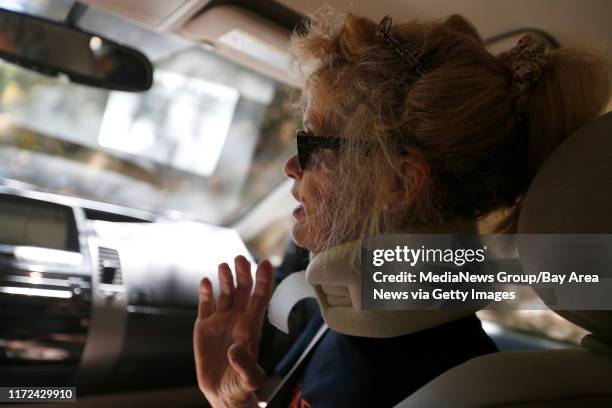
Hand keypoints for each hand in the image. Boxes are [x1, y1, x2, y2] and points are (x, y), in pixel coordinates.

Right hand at [194, 256, 273, 407]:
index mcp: (252, 326)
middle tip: (240, 259)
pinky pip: (205, 305)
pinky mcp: (204, 326)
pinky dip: (205, 292)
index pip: (260, 297)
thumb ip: (246, 364)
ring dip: (225, 279)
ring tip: (223, 266)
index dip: (264, 280)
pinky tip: (205, 281)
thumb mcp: (250, 379)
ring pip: (225, 293)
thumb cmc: (242, 385)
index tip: (264, 263)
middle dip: (243, 273)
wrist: (222, 393)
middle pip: (243, 290)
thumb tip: (235, 348)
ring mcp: (221, 320)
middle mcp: (237, 319)